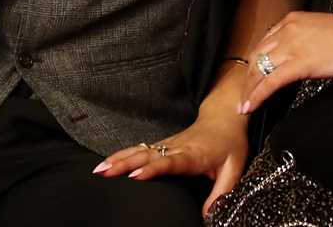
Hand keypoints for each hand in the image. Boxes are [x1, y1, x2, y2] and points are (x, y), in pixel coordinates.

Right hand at [94, 110, 249, 217]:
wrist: (225, 117)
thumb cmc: (230, 143)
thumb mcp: (234, 167)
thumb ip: (221, 192)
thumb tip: (207, 216)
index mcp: (193, 154)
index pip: (169, 162)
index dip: (152, 169)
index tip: (135, 176)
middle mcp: (176, 148)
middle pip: (147, 155)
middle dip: (125, 164)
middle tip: (105, 172)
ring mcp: (167, 144)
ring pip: (139, 150)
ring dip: (118, 158)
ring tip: (99, 169)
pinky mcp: (162, 144)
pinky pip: (139, 149)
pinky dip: (121, 155)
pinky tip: (107, 163)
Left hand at [239, 10, 332, 114]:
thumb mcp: (324, 33)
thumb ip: (307, 42)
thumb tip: (301, 59)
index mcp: (294, 20)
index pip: (265, 42)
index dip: (256, 62)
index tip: (252, 75)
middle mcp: (288, 29)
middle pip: (257, 55)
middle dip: (248, 77)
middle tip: (243, 94)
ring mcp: (292, 45)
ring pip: (259, 69)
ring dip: (248, 90)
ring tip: (243, 105)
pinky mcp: (300, 63)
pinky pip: (270, 82)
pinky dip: (256, 96)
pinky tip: (250, 107)